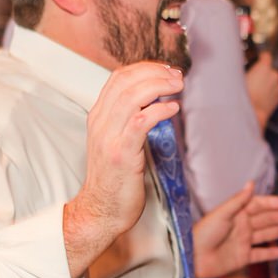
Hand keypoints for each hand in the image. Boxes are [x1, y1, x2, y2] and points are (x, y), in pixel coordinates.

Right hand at [64, 62, 183, 277]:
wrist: (101, 210)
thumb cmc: (115, 178)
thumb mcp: (117, 141)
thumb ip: (129, 120)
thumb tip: (156, 100)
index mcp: (98, 116)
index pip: (118, 78)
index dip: (145, 68)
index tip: (166, 70)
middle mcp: (100, 122)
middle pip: (126, 81)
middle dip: (155, 72)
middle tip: (177, 76)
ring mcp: (109, 138)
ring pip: (132, 97)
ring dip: (159, 86)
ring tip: (178, 87)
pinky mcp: (121, 154)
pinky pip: (140, 122)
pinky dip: (159, 110)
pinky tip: (173, 108)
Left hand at [193, 181, 277, 277]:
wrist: (192, 258)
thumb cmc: (203, 233)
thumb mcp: (221, 213)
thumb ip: (238, 200)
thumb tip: (251, 183)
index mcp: (236, 214)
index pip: (258, 205)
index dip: (271, 203)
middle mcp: (241, 226)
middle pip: (265, 219)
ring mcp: (242, 242)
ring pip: (266, 235)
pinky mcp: (242, 258)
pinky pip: (260, 254)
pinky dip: (271, 253)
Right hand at [245, 52, 277, 129]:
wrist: (251, 113)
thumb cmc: (243, 95)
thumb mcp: (239, 78)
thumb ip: (244, 69)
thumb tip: (243, 66)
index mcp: (264, 67)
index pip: (266, 55)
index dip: (261, 57)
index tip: (258, 59)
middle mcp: (274, 75)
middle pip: (270, 70)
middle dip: (263, 73)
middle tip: (253, 79)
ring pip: (273, 81)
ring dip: (267, 83)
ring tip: (256, 90)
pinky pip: (274, 91)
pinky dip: (269, 92)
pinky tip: (260, 97)